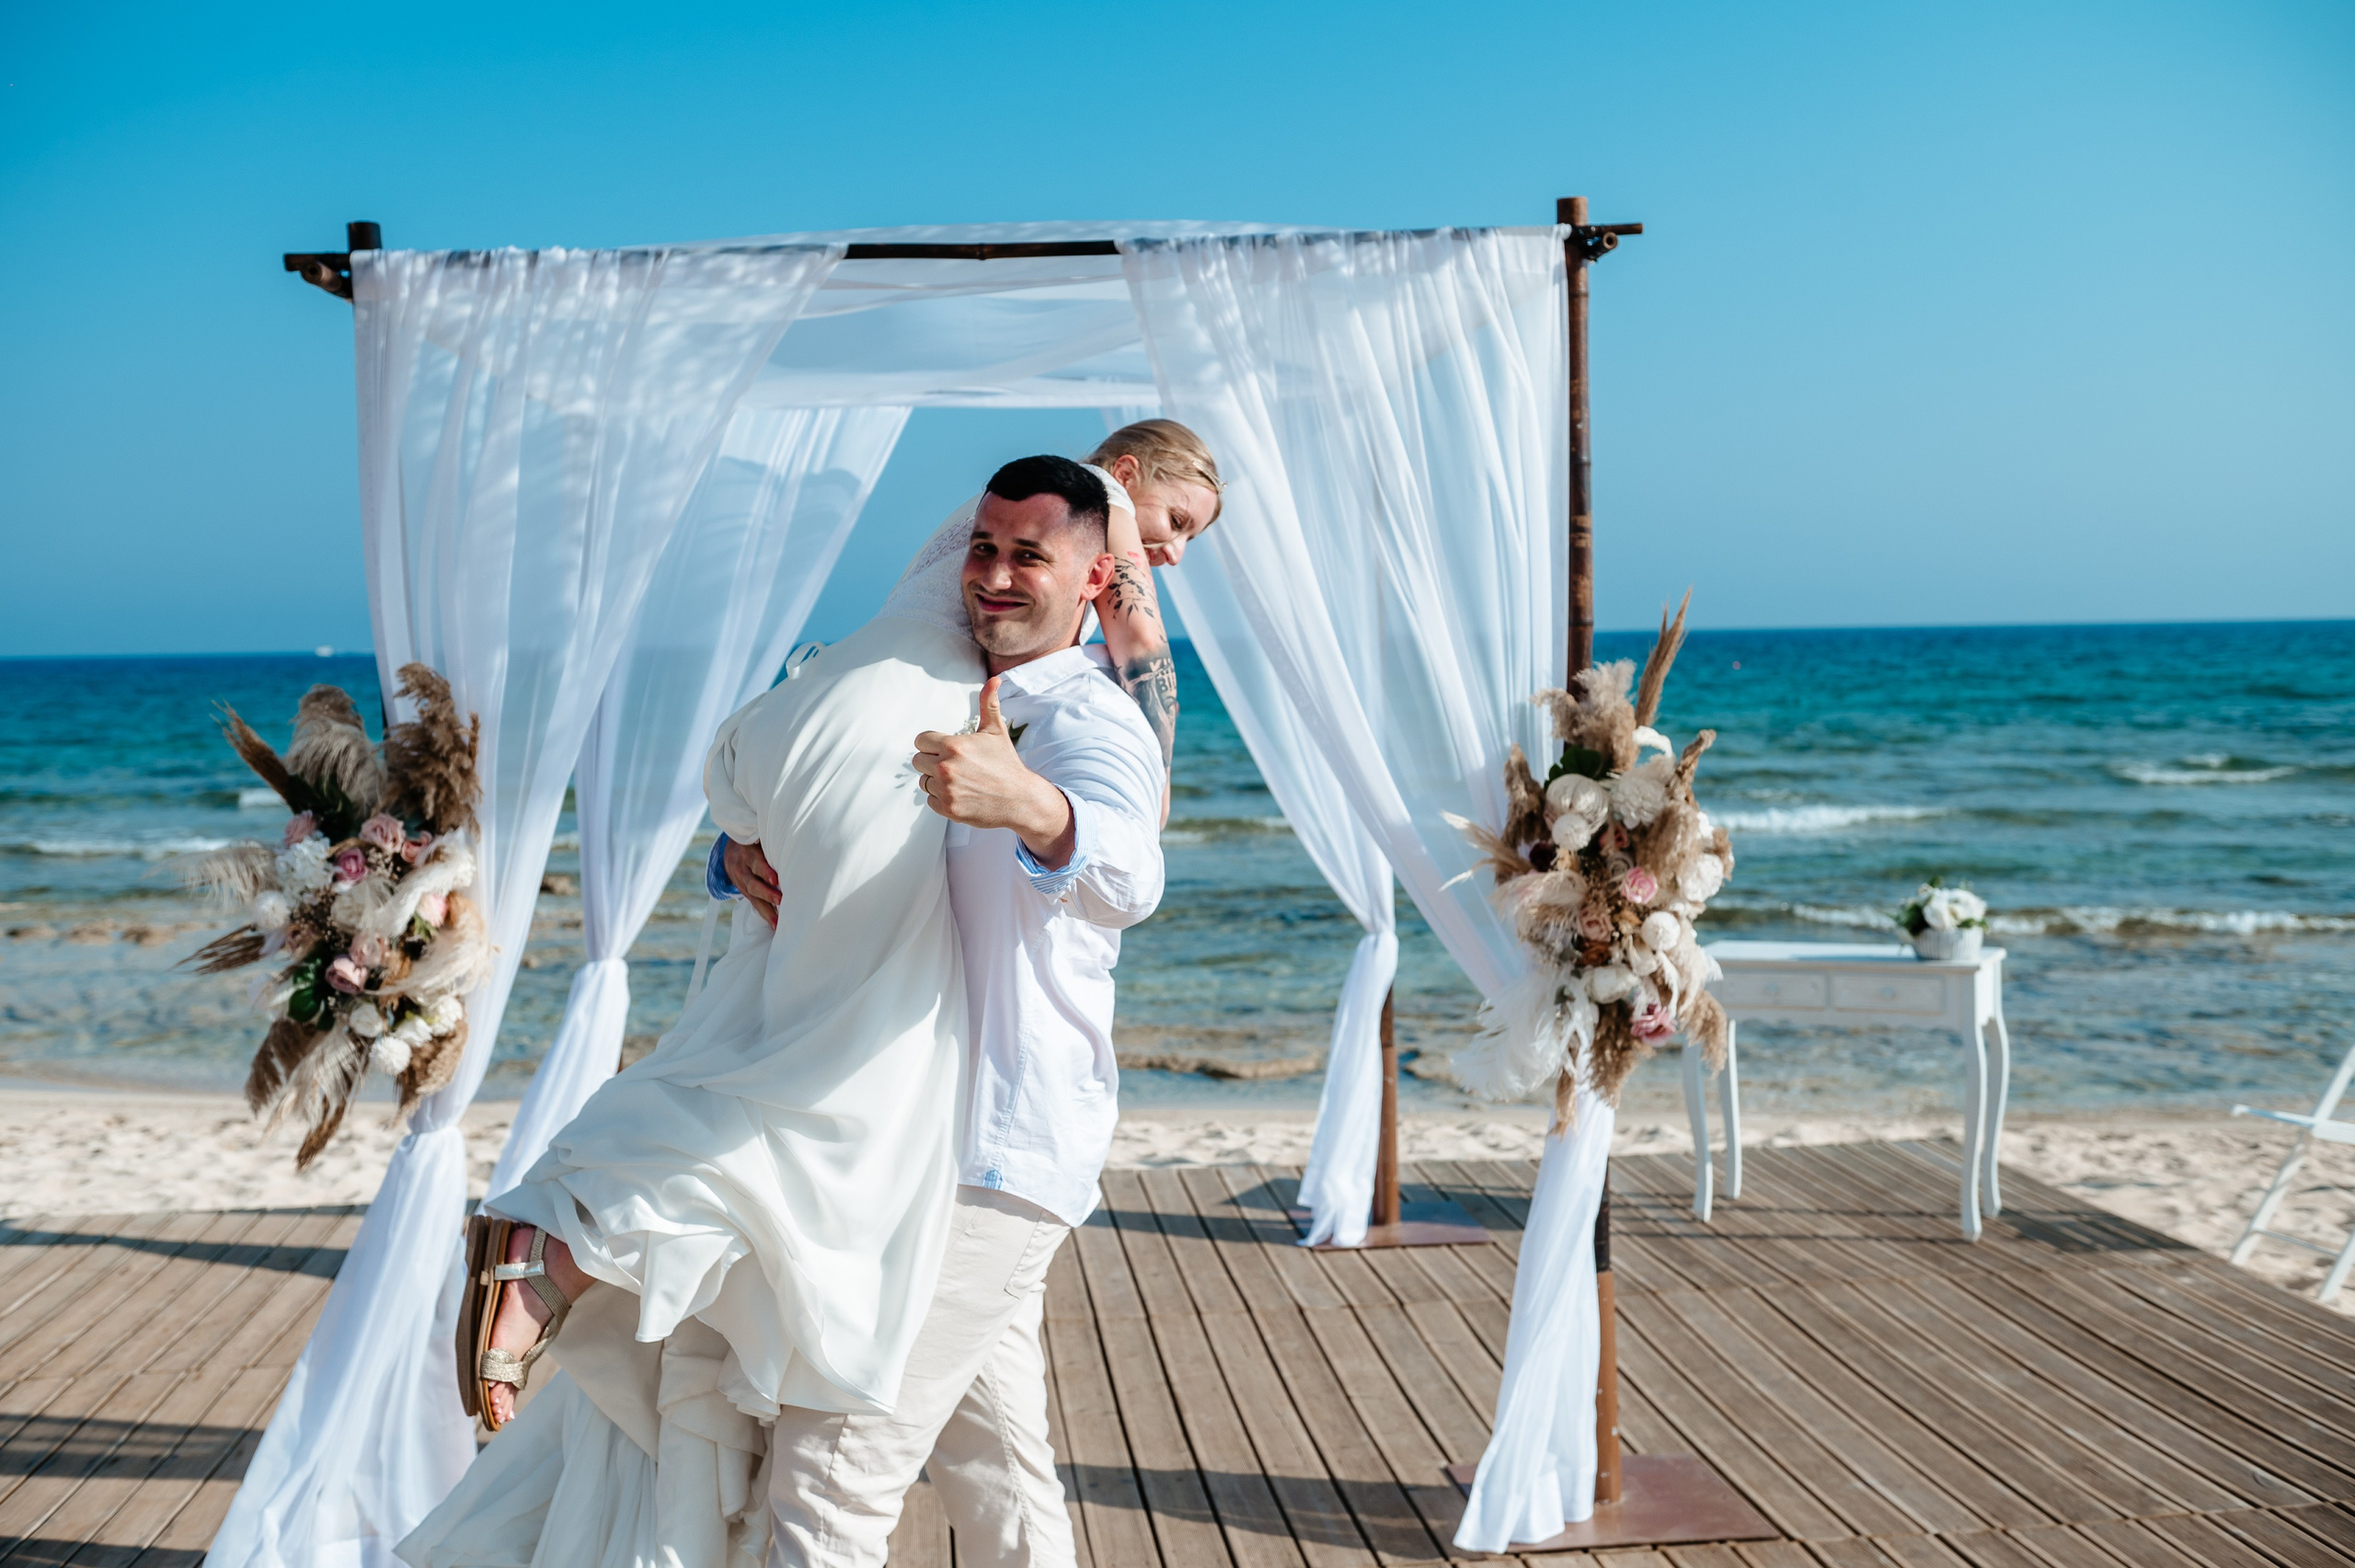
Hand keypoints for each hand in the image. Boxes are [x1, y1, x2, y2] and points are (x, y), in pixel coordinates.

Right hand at [723, 837, 779, 928]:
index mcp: (748, 854)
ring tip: (777, 923)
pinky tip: (774, 925)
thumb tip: (797, 845)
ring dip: (766, 911)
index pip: (756, 863)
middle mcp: (743, 870)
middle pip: (753, 883)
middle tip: (780, 900)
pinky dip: (764, 914)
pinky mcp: (744, 893)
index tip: (775, 879)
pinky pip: (754, 904)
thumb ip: (771, 844)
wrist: (729, 852)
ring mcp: (741, 883)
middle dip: (766, 893)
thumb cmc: (755, 843)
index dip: (765, 871)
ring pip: (753, 897)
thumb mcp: (758, 839)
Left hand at [912, 678, 1076, 866]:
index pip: (920, 741)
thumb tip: (994, 679)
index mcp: (953, 746)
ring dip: (936, 781)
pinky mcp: (948, 809)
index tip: (947, 749)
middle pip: (917, 761)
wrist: (1020, 799)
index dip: (932, 744)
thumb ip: (988, 704)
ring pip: (924, 781)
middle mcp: (945, 768)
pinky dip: (942, 799)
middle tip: (955, 766)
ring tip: (961, 780)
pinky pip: (930, 800)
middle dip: (932, 761)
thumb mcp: (996, 731)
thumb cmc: (1006, 763)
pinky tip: (962, 794)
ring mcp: (946, 790)